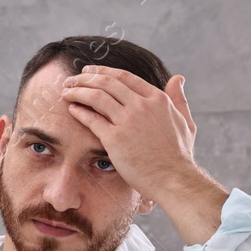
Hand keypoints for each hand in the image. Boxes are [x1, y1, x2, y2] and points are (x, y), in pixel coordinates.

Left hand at [60, 66, 227, 242]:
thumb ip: (179, 99)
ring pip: (96, 97)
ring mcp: (128, 121)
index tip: (89, 72)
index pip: (124, 77)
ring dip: (77, 91)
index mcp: (157, 99)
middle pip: (106, 83)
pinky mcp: (115, 139)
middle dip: (85, 79)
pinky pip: (91, 119)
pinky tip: (72, 109)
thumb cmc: (178, 155)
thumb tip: (178, 79)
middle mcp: (142, 106)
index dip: (103, 71)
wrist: (173, 179)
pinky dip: (79, 111)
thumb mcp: (185, 121)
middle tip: (70, 80)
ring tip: (66, 92)